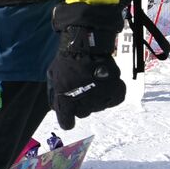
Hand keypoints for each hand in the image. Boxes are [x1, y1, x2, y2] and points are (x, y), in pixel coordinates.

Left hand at [48, 3, 125, 129]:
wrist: (85, 45)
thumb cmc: (66, 61)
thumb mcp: (53, 78)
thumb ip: (54, 95)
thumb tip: (57, 108)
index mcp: (66, 101)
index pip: (67, 123)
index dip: (67, 120)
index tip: (68, 118)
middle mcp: (84, 103)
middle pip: (83, 113)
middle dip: (81, 104)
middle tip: (81, 88)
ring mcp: (101, 97)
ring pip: (98, 107)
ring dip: (96, 98)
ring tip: (93, 81)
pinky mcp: (116, 91)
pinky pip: (113, 100)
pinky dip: (111, 94)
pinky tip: (105, 84)